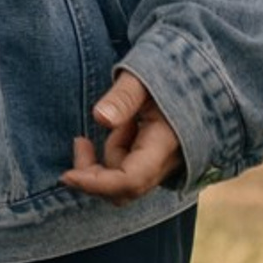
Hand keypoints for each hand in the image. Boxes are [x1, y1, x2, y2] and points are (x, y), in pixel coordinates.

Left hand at [64, 69, 185, 201]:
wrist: (196, 75)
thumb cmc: (169, 73)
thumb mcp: (142, 78)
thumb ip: (123, 97)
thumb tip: (100, 118)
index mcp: (166, 142)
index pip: (130, 180)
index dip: (96, 183)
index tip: (66, 175)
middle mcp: (168, 162)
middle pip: (123, 189)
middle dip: (94, 174)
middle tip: (81, 142)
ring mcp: (165, 165)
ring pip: (124, 180)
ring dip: (108, 156)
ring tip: (122, 120)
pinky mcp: (158, 162)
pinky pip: (130, 171)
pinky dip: (117, 154)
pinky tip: (126, 127)